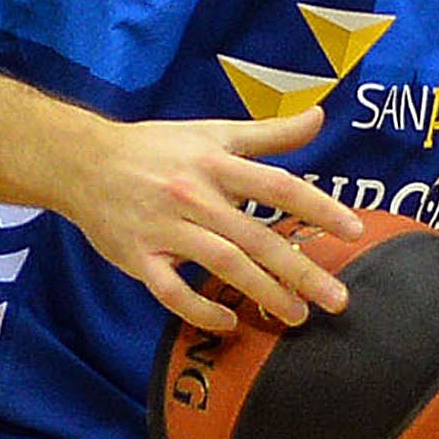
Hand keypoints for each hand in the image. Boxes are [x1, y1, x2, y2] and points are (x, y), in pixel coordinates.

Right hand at [65, 108, 359, 334]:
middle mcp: (194, 195)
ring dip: (262, 292)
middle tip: (337, 299)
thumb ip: (269, 132)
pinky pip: (171, 291)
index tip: (354, 230)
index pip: (277, 186)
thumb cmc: (157, 147)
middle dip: (300, 270)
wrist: (83, 162)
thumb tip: (319, 117)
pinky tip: (229, 322)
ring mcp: (164, 229)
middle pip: (256, 237)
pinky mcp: (138, 257)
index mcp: (215, 163)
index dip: (319, 207)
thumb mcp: (213, 131)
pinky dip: (200, 309)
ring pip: (221, 265)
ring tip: (296, 315)